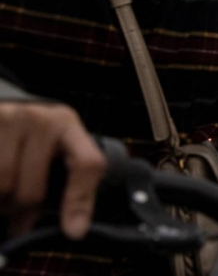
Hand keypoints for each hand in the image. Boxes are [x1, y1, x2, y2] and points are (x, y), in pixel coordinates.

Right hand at [0, 103, 105, 238]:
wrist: (2, 109)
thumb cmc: (31, 137)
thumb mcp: (56, 148)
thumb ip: (72, 182)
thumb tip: (75, 230)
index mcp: (67, 124)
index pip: (87, 163)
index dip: (80, 201)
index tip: (73, 231)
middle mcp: (40, 118)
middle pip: (32, 192)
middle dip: (21, 212)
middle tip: (17, 214)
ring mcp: (8, 119)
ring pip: (3, 187)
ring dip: (0, 202)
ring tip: (3, 195)